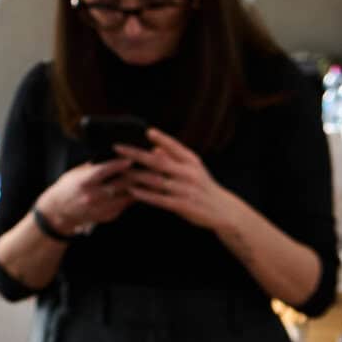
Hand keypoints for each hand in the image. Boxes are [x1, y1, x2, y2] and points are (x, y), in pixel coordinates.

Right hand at [36, 160, 134, 235]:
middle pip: (119, 184)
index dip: (119, 164)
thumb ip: (93, 167)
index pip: (105, 171)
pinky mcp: (105, 217)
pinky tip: (134, 192)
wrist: (58, 211)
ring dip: (136, 188)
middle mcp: (92, 196)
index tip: (130, 159)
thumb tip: (110, 157)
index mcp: (84, 182)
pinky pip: (123, 206)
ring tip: (144, 180)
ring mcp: (100, 208)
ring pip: (125, 197)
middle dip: (133, 175)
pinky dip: (130, 199)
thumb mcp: (75, 173)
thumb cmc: (66, 189)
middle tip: (143, 168)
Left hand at [116, 126, 233, 230]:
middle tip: (118, 148)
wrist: (223, 210)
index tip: (146, 131)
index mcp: (192, 162)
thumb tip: (153, 148)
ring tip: (119, 170)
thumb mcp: (193, 169)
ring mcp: (185, 190)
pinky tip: (132, 191)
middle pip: (159, 161)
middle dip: (136, 154)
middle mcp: (189, 173)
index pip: (175, 146)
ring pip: (156, 180)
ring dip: (136, 175)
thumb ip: (174, 158)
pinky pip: (160, 199)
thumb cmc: (203, 187)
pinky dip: (145, 194)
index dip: (161, 138)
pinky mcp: (182, 205)